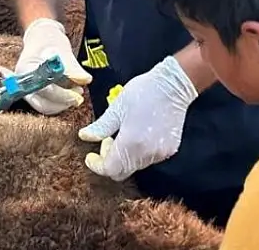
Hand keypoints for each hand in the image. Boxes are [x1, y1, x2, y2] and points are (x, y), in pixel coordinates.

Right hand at [16, 18, 91, 114]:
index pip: (44, 90)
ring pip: (46, 106)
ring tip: (77, 91)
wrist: (41, 36)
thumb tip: (85, 79)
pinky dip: (61, 101)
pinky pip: (48, 103)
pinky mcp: (36, 93)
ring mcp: (28, 90)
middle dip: (63, 102)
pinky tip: (71, 92)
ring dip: (63, 103)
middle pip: (42, 104)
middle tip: (79, 95)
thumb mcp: (62, 49)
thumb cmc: (48, 39)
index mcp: (25, 70)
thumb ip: (72, 66)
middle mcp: (23, 83)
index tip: (77, 93)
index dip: (62, 95)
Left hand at [78, 55, 198, 180]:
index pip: (109, 169)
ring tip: (124, 134)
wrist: (174, 86)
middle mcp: (146, 153)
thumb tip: (84, 136)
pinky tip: (139, 134)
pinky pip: (148, 159)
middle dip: (110, 161)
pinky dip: (138, 152)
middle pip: (122, 171)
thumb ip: (100, 127)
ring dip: (124, 156)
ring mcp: (160, 153)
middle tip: (107, 140)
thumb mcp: (117, 107)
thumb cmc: (143, 92)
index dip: (97, 165)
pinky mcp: (169, 149)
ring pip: (135, 166)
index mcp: (130, 143)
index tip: (91, 156)